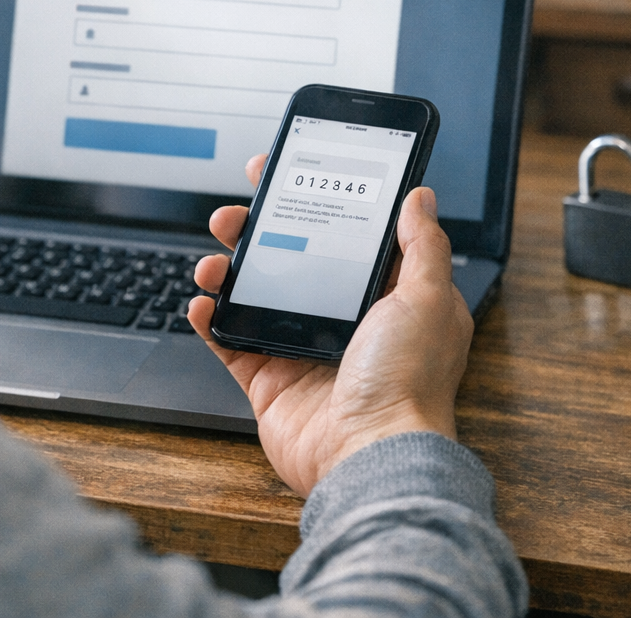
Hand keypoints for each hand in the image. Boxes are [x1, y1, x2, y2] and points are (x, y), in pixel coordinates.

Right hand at [187, 154, 473, 497]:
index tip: (289, 175)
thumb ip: (423, 244)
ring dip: (229, 269)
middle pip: (292, 260)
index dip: (317, 204)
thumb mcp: (429, 299)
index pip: (347, 238)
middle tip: (237, 209)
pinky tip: (202, 301)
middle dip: (260, 229)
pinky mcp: (270, 381)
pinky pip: (231, 342)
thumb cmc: (408, 384)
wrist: (368, 456)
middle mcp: (345, 323)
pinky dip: (210, 320)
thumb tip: (420, 196)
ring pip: (256, 295)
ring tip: (214, 257)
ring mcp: (303, 351)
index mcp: (386, 301)